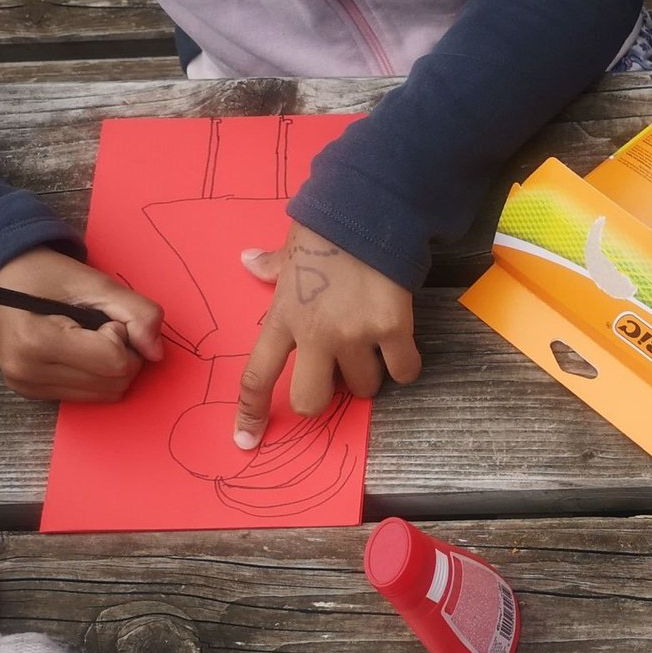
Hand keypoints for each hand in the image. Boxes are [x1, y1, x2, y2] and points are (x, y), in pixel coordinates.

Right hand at [0, 246, 163, 401]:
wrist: (2, 280)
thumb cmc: (46, 277)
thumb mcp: (96, 283)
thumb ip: (137, 312)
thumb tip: (157, 353)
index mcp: (35, 342)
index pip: (114, 361)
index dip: (121, 336)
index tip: (101, 318)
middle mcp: (26, 372)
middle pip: (115, 382)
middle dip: (122, 354)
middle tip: (98, 327)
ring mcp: (28, 387)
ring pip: (108, 394)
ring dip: (113, 366)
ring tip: (87, 338)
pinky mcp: (33, 394)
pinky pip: (92, 397)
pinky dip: (98, 375)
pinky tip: (79, 352)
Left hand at [234, 223, 418, 448]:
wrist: (369, 211)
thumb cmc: (326, 230)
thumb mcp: (290, 251)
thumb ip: (271, 268)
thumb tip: (248, 262)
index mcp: (282, 317)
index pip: (257, 377)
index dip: (251, 413)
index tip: (247, 441)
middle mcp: (314, 334)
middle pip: (311, 401)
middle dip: (325, 397)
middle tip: (337, 377)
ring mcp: (355, 335)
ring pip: (364, 389)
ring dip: (369, 376)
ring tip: (372, 347)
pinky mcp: (393, 329)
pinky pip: (403, 371)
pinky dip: (404, 365)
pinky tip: (401, 346)